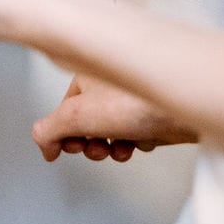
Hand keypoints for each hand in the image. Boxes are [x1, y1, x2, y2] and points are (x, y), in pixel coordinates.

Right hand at [33, 73, 196, 162]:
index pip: (63, 109)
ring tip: (117, 147)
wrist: (182, 109)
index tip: (62, 149)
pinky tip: (140, 140)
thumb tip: (42, 143)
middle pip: (87, 122)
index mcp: (86, 74)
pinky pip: (136, 133)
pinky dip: (136, 142)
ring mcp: (132, 98)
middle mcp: (109, 84)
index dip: (62, 133)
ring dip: (112, 146)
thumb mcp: (75, 116)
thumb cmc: (135, 100)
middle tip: (93, 147)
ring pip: (112, 130)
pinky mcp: (152, 112)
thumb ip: (48, 130)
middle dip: (89, 142)